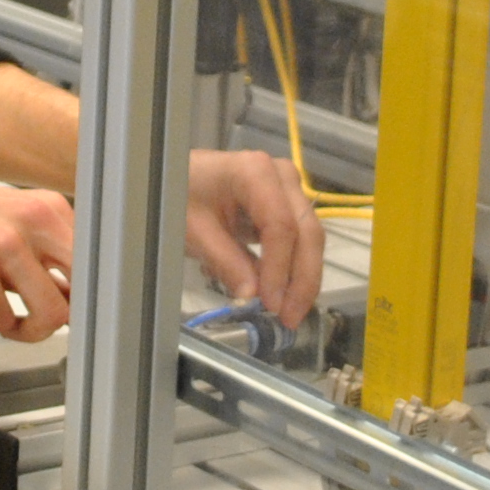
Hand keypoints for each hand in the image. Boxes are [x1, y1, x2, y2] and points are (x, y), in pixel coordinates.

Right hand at [0, 173, 75, 341]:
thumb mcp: (6, 222)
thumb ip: (42, 253)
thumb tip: (75, 297)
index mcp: (47, 208)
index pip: (95, 265)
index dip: (84, 299)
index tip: (70, 313)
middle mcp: (32, 220)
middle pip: (82, 294)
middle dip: (61, 319)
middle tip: (35, 320)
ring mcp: (3, 243)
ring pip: (50, 315)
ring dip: (22, 327)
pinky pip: (0, 320)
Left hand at [188, 149, 324, 327]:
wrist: (181, 176)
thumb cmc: (182, 195)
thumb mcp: (194, 230)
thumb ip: (224, 261)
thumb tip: (251, 297)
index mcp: (255, 172)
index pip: (280, 225)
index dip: (279, 268)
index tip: (271, 303)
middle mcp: (282, 177)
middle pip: (306, 231)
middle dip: (301, 279)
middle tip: (289, 317)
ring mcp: (289, 190)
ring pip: (309, 238)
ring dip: (302, 278)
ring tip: (289, 313)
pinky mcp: (288, 206)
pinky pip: (300, 240)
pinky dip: (294, 269)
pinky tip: (286, 296)